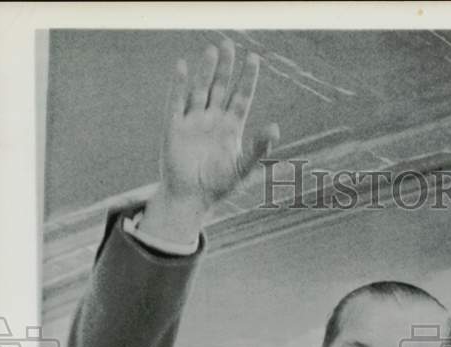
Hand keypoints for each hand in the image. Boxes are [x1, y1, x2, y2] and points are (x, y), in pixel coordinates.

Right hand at [141, 41, 278, 243]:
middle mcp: (212, 120)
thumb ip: (259, 148)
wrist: (191, 199)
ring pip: (201, 90)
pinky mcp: (174, 127)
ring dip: (206, 71)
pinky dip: (179, 85)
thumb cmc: (218, 186)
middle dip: (226, 67)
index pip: (241, 97)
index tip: (254, 58)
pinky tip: (183, 67)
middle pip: (221, 87)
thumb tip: (276, 128)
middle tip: (230, 43)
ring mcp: (193, 121)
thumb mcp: (242, 167)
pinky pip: (176, 101)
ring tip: (212, 50)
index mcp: (231, 128)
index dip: (248, 78)